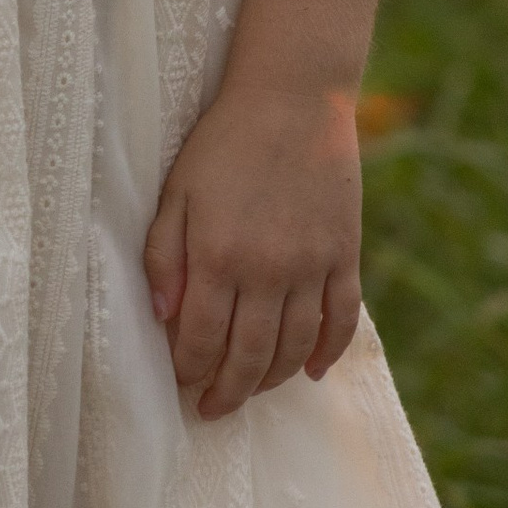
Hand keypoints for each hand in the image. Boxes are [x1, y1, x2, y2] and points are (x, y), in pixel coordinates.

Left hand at [142, 75, 363, 418]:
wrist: (292, 98)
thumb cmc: (224, 142)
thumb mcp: (177, 192)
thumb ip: (163, 256)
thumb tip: (162, 317)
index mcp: (218, 255)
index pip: (202, 340)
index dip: (190, 371)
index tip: (181, 384)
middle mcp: (267, 270)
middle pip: (248, 356)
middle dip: (226, 392)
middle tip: (212, 409)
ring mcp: (311, 266)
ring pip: (295, 348)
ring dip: (271, 380)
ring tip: (251, 391)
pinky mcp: (344, 255)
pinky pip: (341, 319)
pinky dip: (329, 353)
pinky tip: (312, 372)